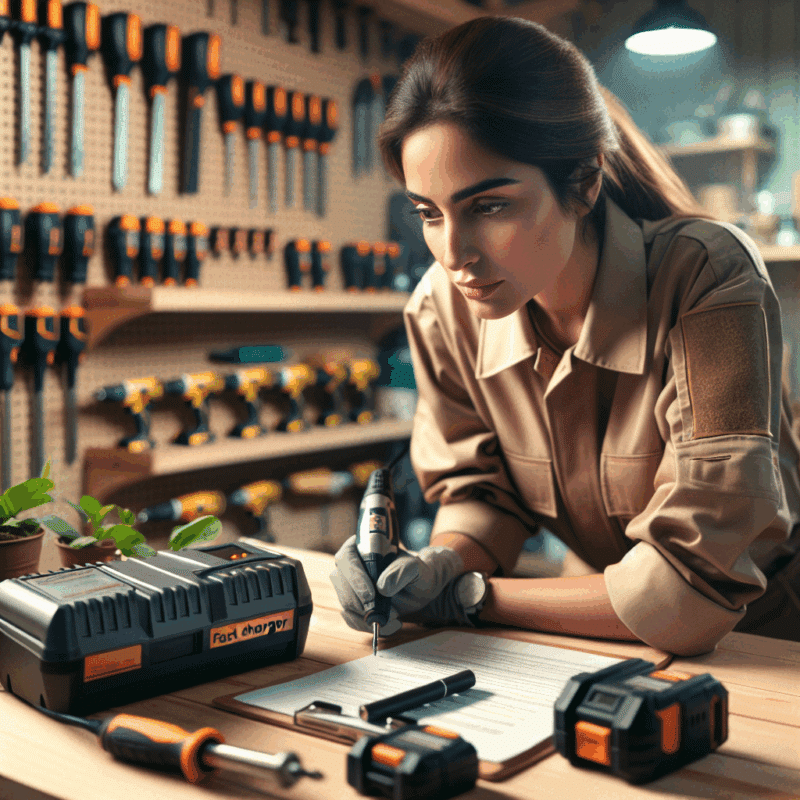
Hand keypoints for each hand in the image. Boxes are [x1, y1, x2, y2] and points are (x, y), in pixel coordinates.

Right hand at [329, 535, 463, 636]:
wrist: (419, 588)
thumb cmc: (415, 572)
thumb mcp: (414, 568)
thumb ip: (400, 572)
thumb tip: (382, 587)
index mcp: (362, 548)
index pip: (346, 558)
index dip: (355, 577)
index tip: (371, 594)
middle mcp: (350, 566)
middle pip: (341, 583)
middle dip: (359, 601)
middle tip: (379, 612)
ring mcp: (349, 587)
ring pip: (346, 603)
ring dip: (366, 616)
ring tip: (393, 617)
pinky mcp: (353, 605)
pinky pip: (352, 620)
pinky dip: (369, 626)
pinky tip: (389, 624)